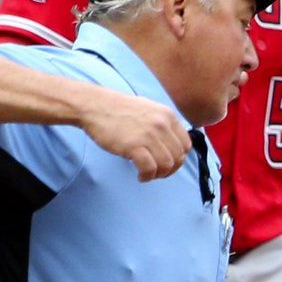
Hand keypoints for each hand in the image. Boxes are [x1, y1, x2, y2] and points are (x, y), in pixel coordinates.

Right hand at [76, 87, 190, 180]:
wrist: (95, 105)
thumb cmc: (120, 110)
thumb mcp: (150, 110)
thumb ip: (164, 125)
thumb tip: (174, 145)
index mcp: (168, 116)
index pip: (186, 145)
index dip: (179, 158)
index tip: (168, 163)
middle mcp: (162, 125)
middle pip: (178, 157)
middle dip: (170, 170)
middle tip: (157, 172)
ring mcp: (148, 135)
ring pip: (166, 165)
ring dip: (159, 175)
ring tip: (148, 174)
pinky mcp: (134, 145)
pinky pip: (149, 168)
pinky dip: (147, 176)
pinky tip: (140, 176)